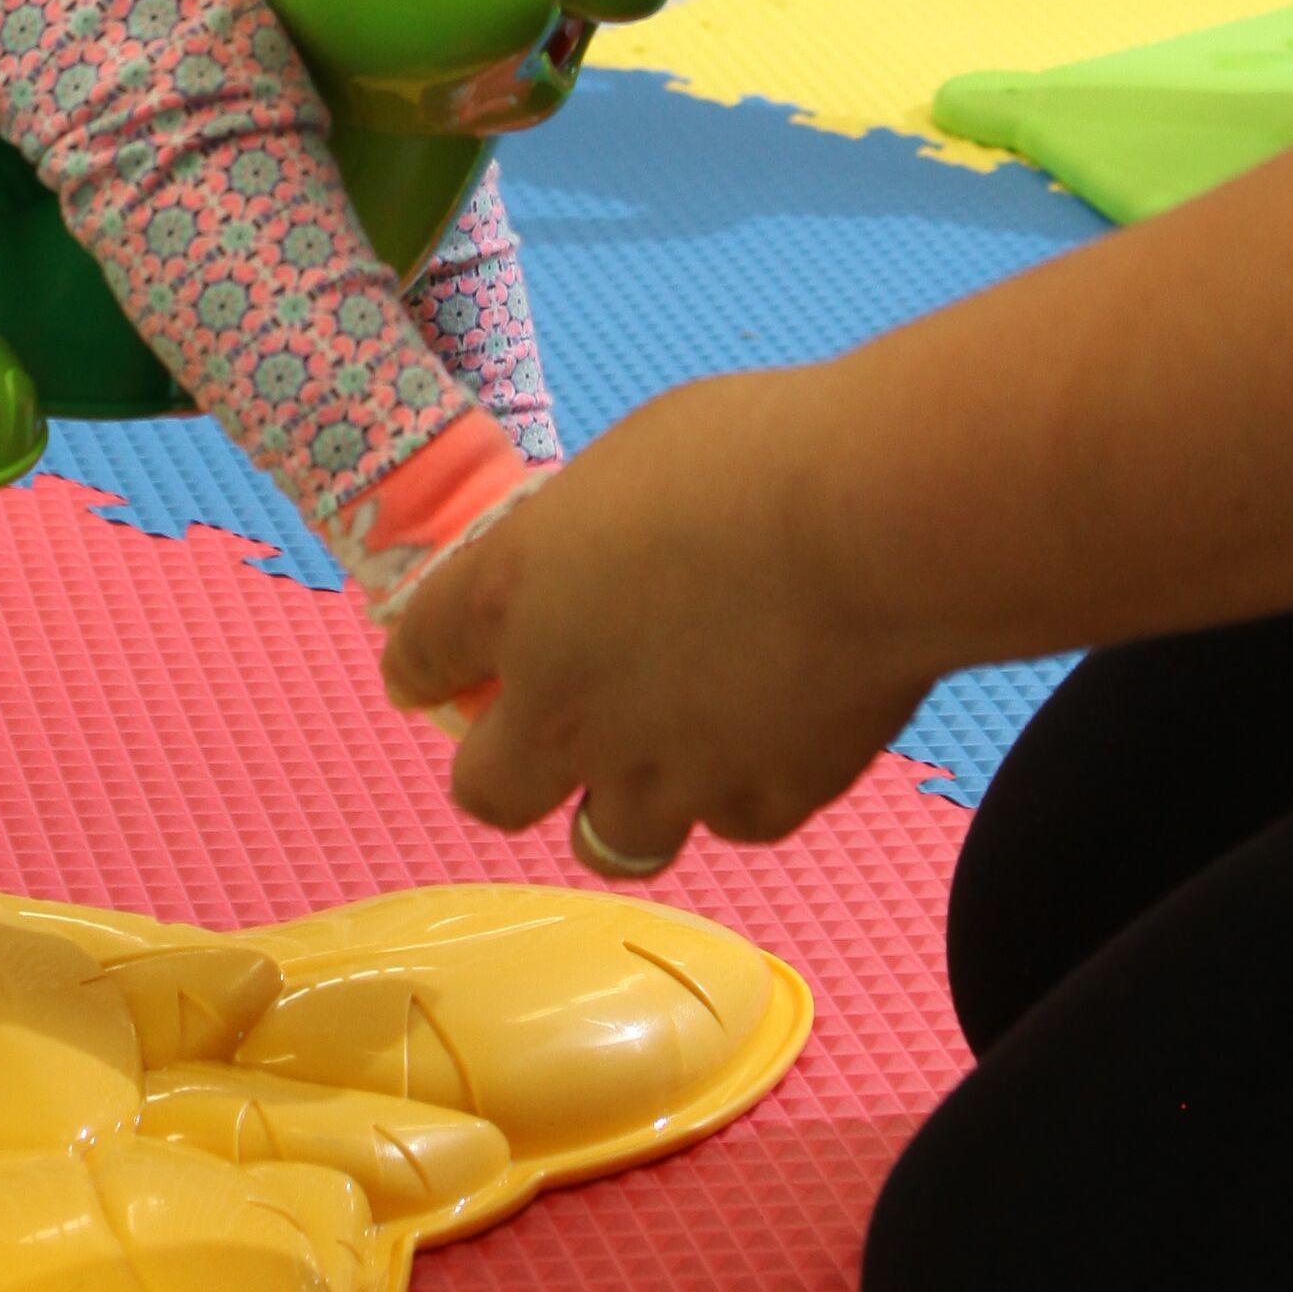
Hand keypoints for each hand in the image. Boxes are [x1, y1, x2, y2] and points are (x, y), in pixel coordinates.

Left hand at [382, 367, 927, 866]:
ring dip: (624, 802)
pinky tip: (770, 739)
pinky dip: (742, 790)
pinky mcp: (760, 802)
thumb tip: (603, 557)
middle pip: (488, 793)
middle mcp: (564, 706)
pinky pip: (731, 820)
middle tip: (547, 736)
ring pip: (607, 840)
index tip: (433, 670)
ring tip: (665, 759)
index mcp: (511, 597)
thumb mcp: (631, 461)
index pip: (420, 656)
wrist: (872, 523)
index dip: (424, 665)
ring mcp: (660, 772)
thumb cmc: (754, 451)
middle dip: (506, 770)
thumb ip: (590, 536)